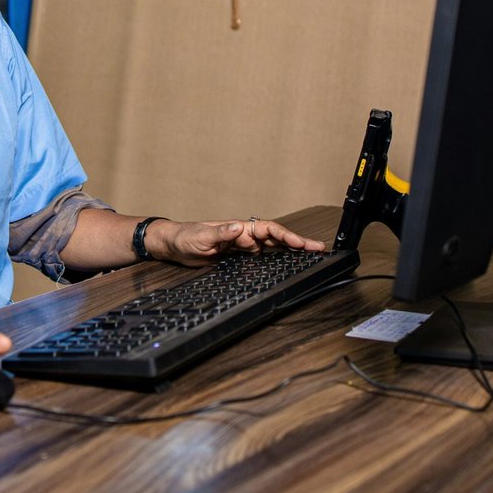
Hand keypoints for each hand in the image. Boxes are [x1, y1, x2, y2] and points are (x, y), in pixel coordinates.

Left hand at [153, 218, 326, 266]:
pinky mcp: (237, 258)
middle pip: (276, 238)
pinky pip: (261, 258)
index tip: (300, 243)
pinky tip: (286, 265)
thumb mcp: (201, 237)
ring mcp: (242, 247)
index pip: (267, 229)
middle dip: (297, 242)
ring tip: (310, 255)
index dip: (285, 236)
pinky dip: (275, 260)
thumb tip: (240, 226)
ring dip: (290, 251)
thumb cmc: (185, 238)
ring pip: (271, 248)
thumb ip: (220, 232)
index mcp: (238, 228)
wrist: (173, 245)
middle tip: (318, 248)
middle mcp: (243, 235)